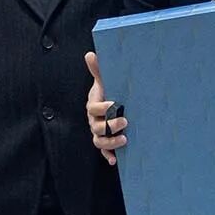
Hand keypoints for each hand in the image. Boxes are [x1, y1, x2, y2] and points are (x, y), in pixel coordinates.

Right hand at [85, 51, 127, 165]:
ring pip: (99, 141)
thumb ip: (98, 70)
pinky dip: (108, 156)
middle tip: (125, 121)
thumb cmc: (109, 92)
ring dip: (110, 143)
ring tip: (124, 139)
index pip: (94, 109)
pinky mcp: (105, 142)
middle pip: (97, 127)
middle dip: (110, 126)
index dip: (103, 108)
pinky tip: (115, 160)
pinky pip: (103, 151)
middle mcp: (94, 121)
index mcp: (93, 106)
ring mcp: (99, 133)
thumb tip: (90, 54)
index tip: (115, 104)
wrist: (112, 104)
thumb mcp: (105, 81)